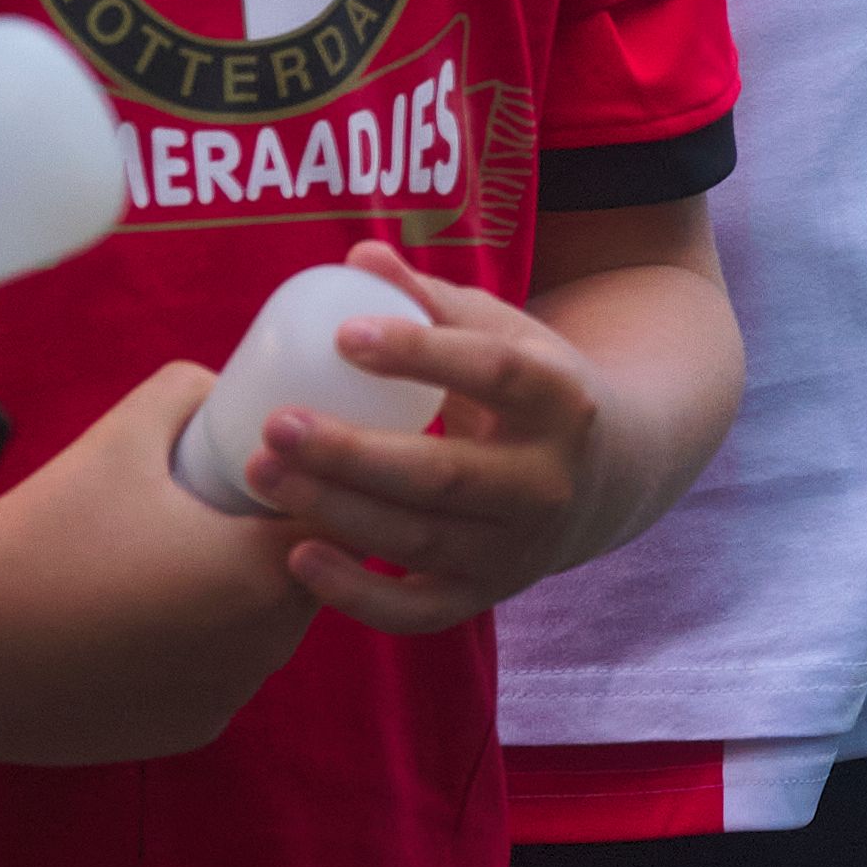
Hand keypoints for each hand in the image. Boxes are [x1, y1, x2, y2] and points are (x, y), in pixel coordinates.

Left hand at [246, 247, 624, 630]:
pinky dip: (359, 595)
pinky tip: (298, 555)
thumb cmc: (531, 390)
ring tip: (261, 475)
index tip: (343, 335)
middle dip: (352, 453)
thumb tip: (359, 257)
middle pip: (443, 473)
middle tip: (276, 425)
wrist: (605, 475)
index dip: (419, 354)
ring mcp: (519, 548)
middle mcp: (546, 481)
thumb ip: (433, 302)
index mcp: (558, 398)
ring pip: (419, 539)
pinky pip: (419, 610)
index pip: (493, 373)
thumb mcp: (505, 336)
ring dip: (335, 511)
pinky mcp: (488, 594)